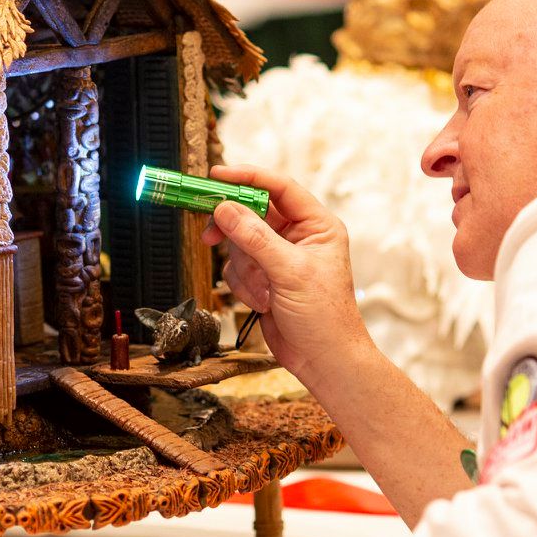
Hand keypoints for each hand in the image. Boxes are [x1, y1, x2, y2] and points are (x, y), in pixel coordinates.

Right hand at [202, 164, 369, 383]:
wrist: (323, 359)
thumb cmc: (325, 317)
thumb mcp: (290, 272)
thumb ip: (255, 237)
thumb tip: (225, 208)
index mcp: (317, 225)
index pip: (279, 188)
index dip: (248, 178)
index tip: (218, 176)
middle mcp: (298, 237)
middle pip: (253, 213)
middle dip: (236, 231)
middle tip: (211, 232)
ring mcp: (279, 257)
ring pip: (240, 243)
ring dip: (244, 270)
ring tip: (263, 291)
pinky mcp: (264, 277)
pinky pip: (237, 268)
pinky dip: (243, 285)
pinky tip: (261, 302)